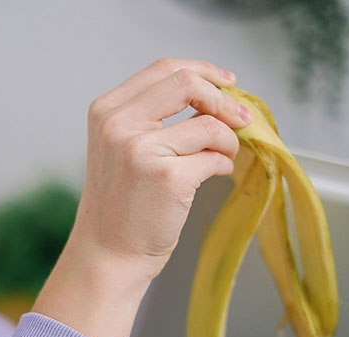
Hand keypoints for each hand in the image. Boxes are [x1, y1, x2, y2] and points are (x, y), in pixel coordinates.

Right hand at [69, 58, 251, 281]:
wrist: (108, 255)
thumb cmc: (120, 207)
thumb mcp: (121, 150)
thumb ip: (152, 119)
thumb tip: (213, 98)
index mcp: (107, 112)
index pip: (163, 69)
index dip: (203, 71)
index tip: (227, 83)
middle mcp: (118, 125)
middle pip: (187, 83)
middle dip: (224, 99)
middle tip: (242, 119)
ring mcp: (141, 150)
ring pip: (209, 125)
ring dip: (228, 141)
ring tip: (223, 159)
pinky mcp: (167, 177)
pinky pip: (215, 157)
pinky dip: (223, 166)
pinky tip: (215, 176)